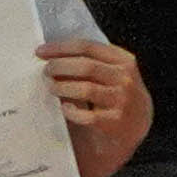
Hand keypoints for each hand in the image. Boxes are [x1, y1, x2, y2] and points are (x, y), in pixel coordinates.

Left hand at [43, 40, 148, 176]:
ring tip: (51, 88)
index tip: (41, 52)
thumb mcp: (112, 74)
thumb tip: (54, 57)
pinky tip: (65, 109)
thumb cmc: (115, 97)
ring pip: (85, 89)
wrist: (135, 128)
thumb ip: (91, 64)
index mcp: (124, 61)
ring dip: (62, 87)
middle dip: (59, 67)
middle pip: (86, 66)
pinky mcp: (114, 122)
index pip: (88, 47)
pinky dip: (71, 111)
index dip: (61, 48)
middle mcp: (125, 79)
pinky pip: (86, 116)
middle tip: (45, 71)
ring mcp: (122, 101)